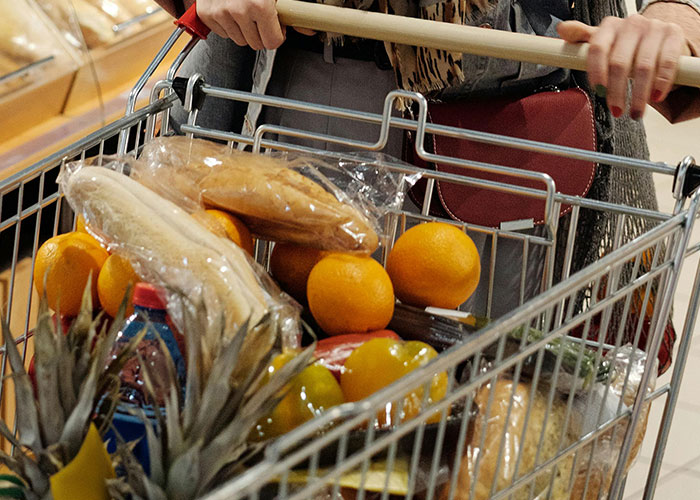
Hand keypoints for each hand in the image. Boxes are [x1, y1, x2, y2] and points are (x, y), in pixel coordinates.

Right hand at [197, 0, 284, 49]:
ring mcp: (219, 13)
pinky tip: (231, 10)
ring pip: (240, 41)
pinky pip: (223, 34)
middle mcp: (238, 11)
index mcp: (259, 5)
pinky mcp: (206, 14)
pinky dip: (229, 25)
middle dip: (261, 33)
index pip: (272, 42)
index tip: (276, 28)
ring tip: (245, 10)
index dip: (276, 35)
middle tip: (260, 17)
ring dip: (244, 30)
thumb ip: (289, 9)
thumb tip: (304, 28)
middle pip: (256, 44)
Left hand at [558, 15, 690, 119]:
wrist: (657, 37)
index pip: (597, 48)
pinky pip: (666, 62)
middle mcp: (631, 24)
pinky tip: (656, 98)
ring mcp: (654, 28)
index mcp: (609, 26)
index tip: (597, 91)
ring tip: (635, 113)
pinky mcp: (673, 35)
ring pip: (643, 66)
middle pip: (620, 62)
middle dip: (616, 91)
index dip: (596, 71)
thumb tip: (562, 29)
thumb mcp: (602, 42)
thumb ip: (581, 39)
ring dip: (639, 94)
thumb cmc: (623, 45)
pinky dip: (661, 83)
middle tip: (616, 111)